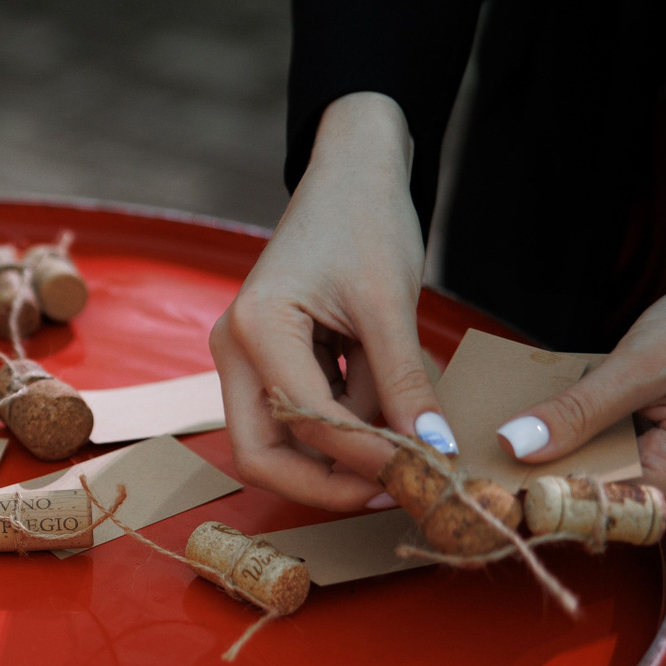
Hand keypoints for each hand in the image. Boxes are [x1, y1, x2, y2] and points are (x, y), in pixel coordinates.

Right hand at [211, 92, 450, 509]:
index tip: (421, 474)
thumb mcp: (391, 304)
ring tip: (404, 441)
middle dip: (324, 483)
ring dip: (339, 453)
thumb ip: (404, 383)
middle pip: (260, 454)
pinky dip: (342, 426)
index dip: (362, 458)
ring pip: (277, 441)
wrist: (350, 172)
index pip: (303, 421)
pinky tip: (387, 415)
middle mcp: (234, 349)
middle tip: (389, 493)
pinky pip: (296, 415)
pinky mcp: (267, 359)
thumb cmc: (365, 220)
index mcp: (257, 328)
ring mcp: (245, 357)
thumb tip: (432, 453)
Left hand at [491, 262, 665, 522]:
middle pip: (592, 496)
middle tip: (492, 436)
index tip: (483, 468)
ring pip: (596, 481)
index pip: (594, 501)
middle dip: (542, 467)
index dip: (536, 486)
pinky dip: (579, 441)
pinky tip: (554, 417)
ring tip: (522, 420)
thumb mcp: (644, 360)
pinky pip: (609, 464)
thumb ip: (579, 409)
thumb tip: (515, 445)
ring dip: (558, 452)